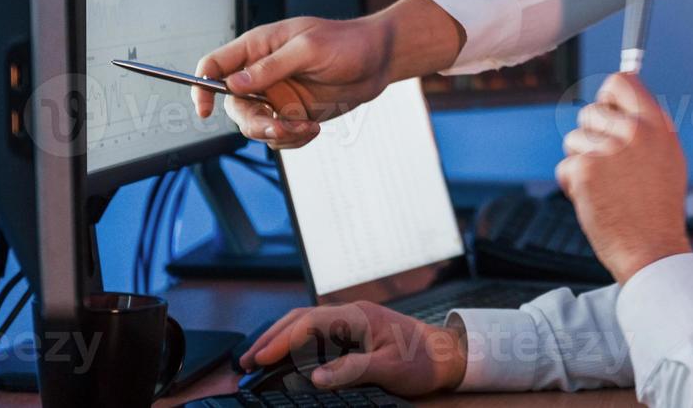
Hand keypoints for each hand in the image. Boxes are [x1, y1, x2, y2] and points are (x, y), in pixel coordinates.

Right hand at [191, 0, 464, 149]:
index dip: (202, 86)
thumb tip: (232, 83)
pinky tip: (313, 131)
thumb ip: (270, 67)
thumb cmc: (347, 43)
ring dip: (275, 135)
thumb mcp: (308, 49)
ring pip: (255, 126)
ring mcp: (277, 96)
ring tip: (305, 129)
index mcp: (258, 48)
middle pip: (233, 105)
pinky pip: (278, 137)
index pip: (214, 65)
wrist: (380, 61)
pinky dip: (291, 141)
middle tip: (279, 127)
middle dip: (252, 122)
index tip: (205, 110)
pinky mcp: (294, 115)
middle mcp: (262, 74)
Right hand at [240, 300, 466, 396]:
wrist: (447, 355)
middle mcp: (351, 314)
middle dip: (271, 337)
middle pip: (301, 318)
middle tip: (246, 361)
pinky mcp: (353, 334)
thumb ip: (352, 371)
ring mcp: (351, 322)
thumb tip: (315, 378)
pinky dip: (296, 345)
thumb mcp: (389, 369)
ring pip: (307, 325)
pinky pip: (317, 335)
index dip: (281, 339)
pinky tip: (285, 359)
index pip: (309, 322)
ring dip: (281, 340)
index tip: (259, 358)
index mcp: (358, 316)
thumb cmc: (422, 360)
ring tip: (257, 360)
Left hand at [555, 71, 691, 283]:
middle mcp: (634, 132)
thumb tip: (623, 102)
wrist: (652, 250)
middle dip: (591, 136)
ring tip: (605, 187)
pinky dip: (574, 185)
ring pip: (574, 139)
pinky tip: (595, 200)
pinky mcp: (585, 171)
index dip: (608, 95)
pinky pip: (566, 166)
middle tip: (607, 164)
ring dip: (581, 162)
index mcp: (657, 125)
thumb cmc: (658, 209)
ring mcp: (608, 150)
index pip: (622, 81)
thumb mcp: (669, 158)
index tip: (608, 112)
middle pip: (591, 110)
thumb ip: (648, 128)